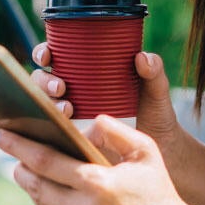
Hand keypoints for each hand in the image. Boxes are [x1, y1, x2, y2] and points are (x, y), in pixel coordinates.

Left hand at [0, 116, 204, 204]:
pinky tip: (61, 197)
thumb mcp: (146, 152)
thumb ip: (114, 130)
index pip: (43, 160)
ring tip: (33, 171)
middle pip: (34, 184)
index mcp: (96, 183)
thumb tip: (85, 123)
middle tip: (12, 150)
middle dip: (19, 165)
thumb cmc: (162, 195)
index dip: (17, 145)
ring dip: (35, 186)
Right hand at [30, 43, 182, 152]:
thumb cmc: (155, 113)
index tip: (48, 55)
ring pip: (44, 104)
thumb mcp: (156, 91)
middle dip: (44, 81)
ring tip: (67, 109)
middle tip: (60, 87)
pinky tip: (59, 131)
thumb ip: (153, 72)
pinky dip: (50, 130)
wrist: (161, 151)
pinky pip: (52, 133)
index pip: (57, 55)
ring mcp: (72, 115)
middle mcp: (75, 91)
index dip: (44, 52)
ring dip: (48, 104)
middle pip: (43, 79)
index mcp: (87, 71)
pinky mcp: (72, 138)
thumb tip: (142, 58)